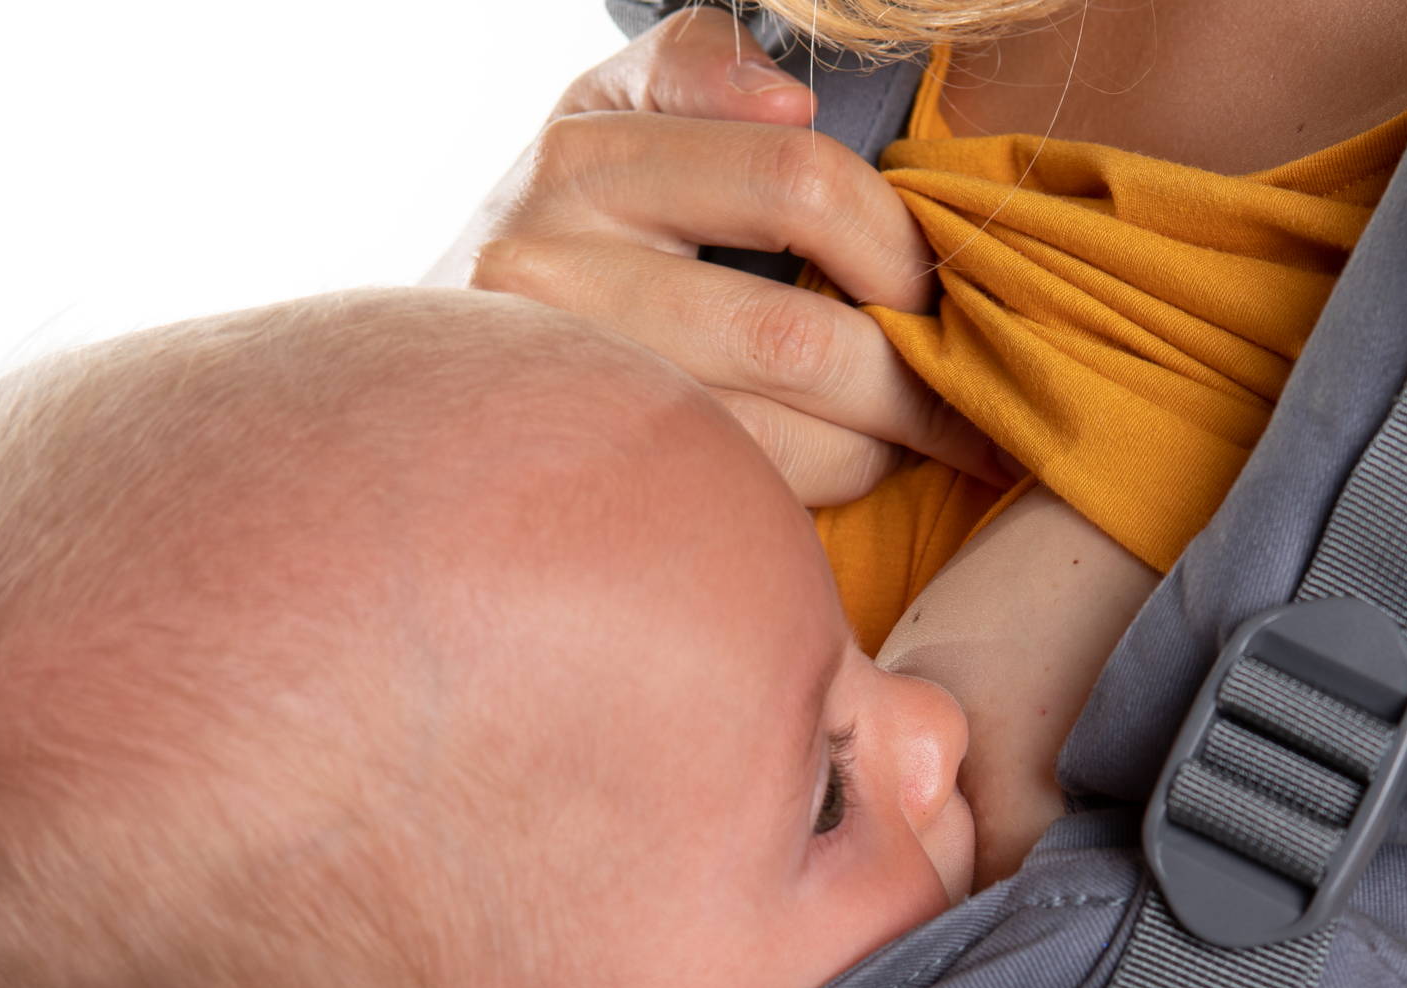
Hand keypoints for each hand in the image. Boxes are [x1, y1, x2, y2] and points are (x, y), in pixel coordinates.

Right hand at [433, 7, 1007, 503]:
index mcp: (585, 160)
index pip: (798, 184)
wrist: (437, 379)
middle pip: (798, 338)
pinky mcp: (594, 490)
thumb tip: (788, 102)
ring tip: (926, 434)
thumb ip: (695, 68)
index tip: (939, 281)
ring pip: (787, 439)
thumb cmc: (572, 237)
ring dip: (886, 444)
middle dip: (915, 370)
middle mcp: (552, 278)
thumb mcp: (613, 115)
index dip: (900, 239)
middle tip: (969, 387)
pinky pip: (759, 501)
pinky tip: (857, 466)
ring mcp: (571, 399)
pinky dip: (831, 487)